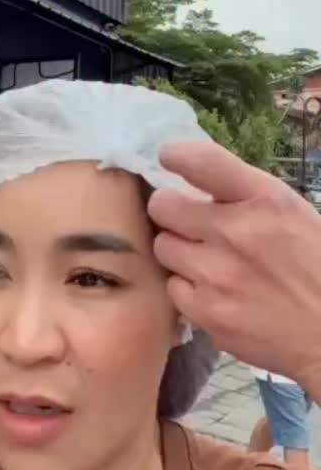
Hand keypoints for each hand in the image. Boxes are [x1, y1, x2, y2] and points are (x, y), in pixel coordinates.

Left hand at [148, 141, 320, 398]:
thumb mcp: (291, 212)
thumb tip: (194, 184)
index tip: (169, 159)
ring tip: (205, 260)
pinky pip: (173, 288)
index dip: (176, 155)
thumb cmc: (314, 264)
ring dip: (178, 251)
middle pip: (163, 206)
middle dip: (171, 210)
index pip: (202, 162)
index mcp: (266, 201)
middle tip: (186, 221)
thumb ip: (243, 194)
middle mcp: (236, 233)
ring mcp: (217, 276)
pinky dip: (188, 289)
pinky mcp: (207, 313)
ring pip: (163, 247)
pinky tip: (213, 292)